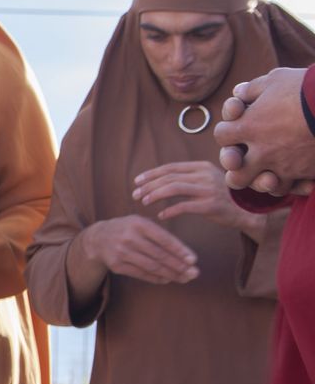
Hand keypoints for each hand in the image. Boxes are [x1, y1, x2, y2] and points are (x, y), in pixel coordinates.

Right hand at [83, 214, 198, 284]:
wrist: (98, 238)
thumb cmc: (128, 229)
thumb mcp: (141, 223)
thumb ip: (160, 234)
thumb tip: (184, 253)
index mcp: (139, 224)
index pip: (164, 239)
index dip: (180, 250)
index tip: (193, 260)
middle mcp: (129, 238)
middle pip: (159, 255)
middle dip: (179, 266)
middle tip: (194, 273)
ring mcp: (121, 252)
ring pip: (151, 266)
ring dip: (170, 274)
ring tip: (184, 278)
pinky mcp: (116, 265)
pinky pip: (140, 273)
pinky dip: (155, 278)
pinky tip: (167, 279)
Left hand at [132, 159, 262, 233]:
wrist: (248, 210)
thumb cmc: (223, 196)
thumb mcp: (207, 181)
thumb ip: (188, 178)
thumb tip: (159, 180)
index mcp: (202, 167)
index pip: (171, 167)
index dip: (151, 174)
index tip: (136, 181)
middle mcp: (205, 175)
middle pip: (169, 177)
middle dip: (148, 185)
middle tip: (134, 194)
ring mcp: (209, 189)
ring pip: (174, 188)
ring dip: (155, 195)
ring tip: (143, 202)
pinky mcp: (211, 205)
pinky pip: (184, 207)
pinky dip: (170, 211)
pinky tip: (161, 216)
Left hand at [216, 67, 314, 192]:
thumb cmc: (307, 88)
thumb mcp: (277, 80)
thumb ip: (253, 89)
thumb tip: (238, 93)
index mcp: (249, 127)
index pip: (222, 136)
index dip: (228, 131)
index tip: (240, 125)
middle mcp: (262, 151)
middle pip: (235, 175)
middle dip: (238, 170)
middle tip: (246, 160)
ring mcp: (284, 165)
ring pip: (263, 185)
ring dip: (265, 179)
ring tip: (272, 169)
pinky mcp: (305, 172)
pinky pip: (292, 187)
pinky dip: (292, 184)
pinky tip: (295, 174)